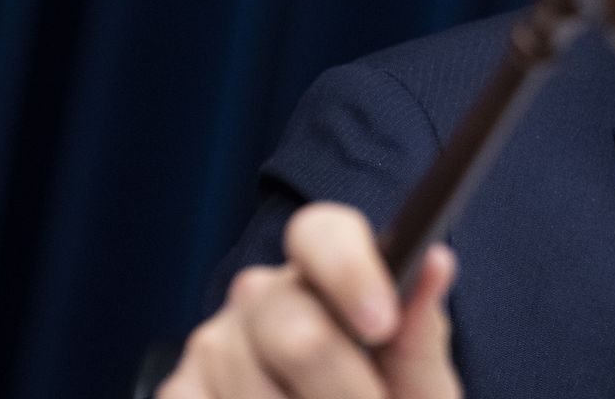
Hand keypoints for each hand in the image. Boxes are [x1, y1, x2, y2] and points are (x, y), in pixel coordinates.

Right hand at [160, 202, 460, 398]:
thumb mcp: (417, 380)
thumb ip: (423, 331)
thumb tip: (438, 260)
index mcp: (328, 274)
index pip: (322, 232)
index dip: (350, 271)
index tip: (382, 325)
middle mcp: (263, 295)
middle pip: (296, 333)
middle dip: (345, 390)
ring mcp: (213, 342)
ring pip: (251, 388)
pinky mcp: (176, 389)